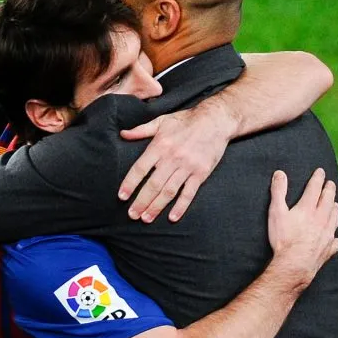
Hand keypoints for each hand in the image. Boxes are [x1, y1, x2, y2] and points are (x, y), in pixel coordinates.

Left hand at [118, 100, 237, 222]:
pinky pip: (189, 193)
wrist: (215, 120)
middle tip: (132, 214)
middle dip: (141, 201)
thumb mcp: (161, 121)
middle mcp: (172, 158)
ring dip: (156, 206)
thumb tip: (122, 134)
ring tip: (146, 218)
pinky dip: (181, 206)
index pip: (140, 169)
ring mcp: (187, 166)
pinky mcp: (201, 173)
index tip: (122, 196)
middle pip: (153, 184)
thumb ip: (141, 130)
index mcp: (160, 145)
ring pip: (169, 191)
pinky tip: (172, 217)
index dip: (129, 184)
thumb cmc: (186, 120)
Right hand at [266, 169, 337, 290]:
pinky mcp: (327, 249)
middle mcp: (320, 219)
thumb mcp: (276, 213)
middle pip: (328, 201)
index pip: (315, 189)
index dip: (317, 179)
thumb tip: (280, 173)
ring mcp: (326, 235)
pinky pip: (334, 241)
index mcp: (307, 209)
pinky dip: (335, 236)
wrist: (295, 265)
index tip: (320, 171)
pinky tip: (335, 236)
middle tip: (331, 183)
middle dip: (329, 190)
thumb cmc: (283, 239)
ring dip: (335, 209)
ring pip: (334, 218)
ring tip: (335, 204)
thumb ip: (278, 192)